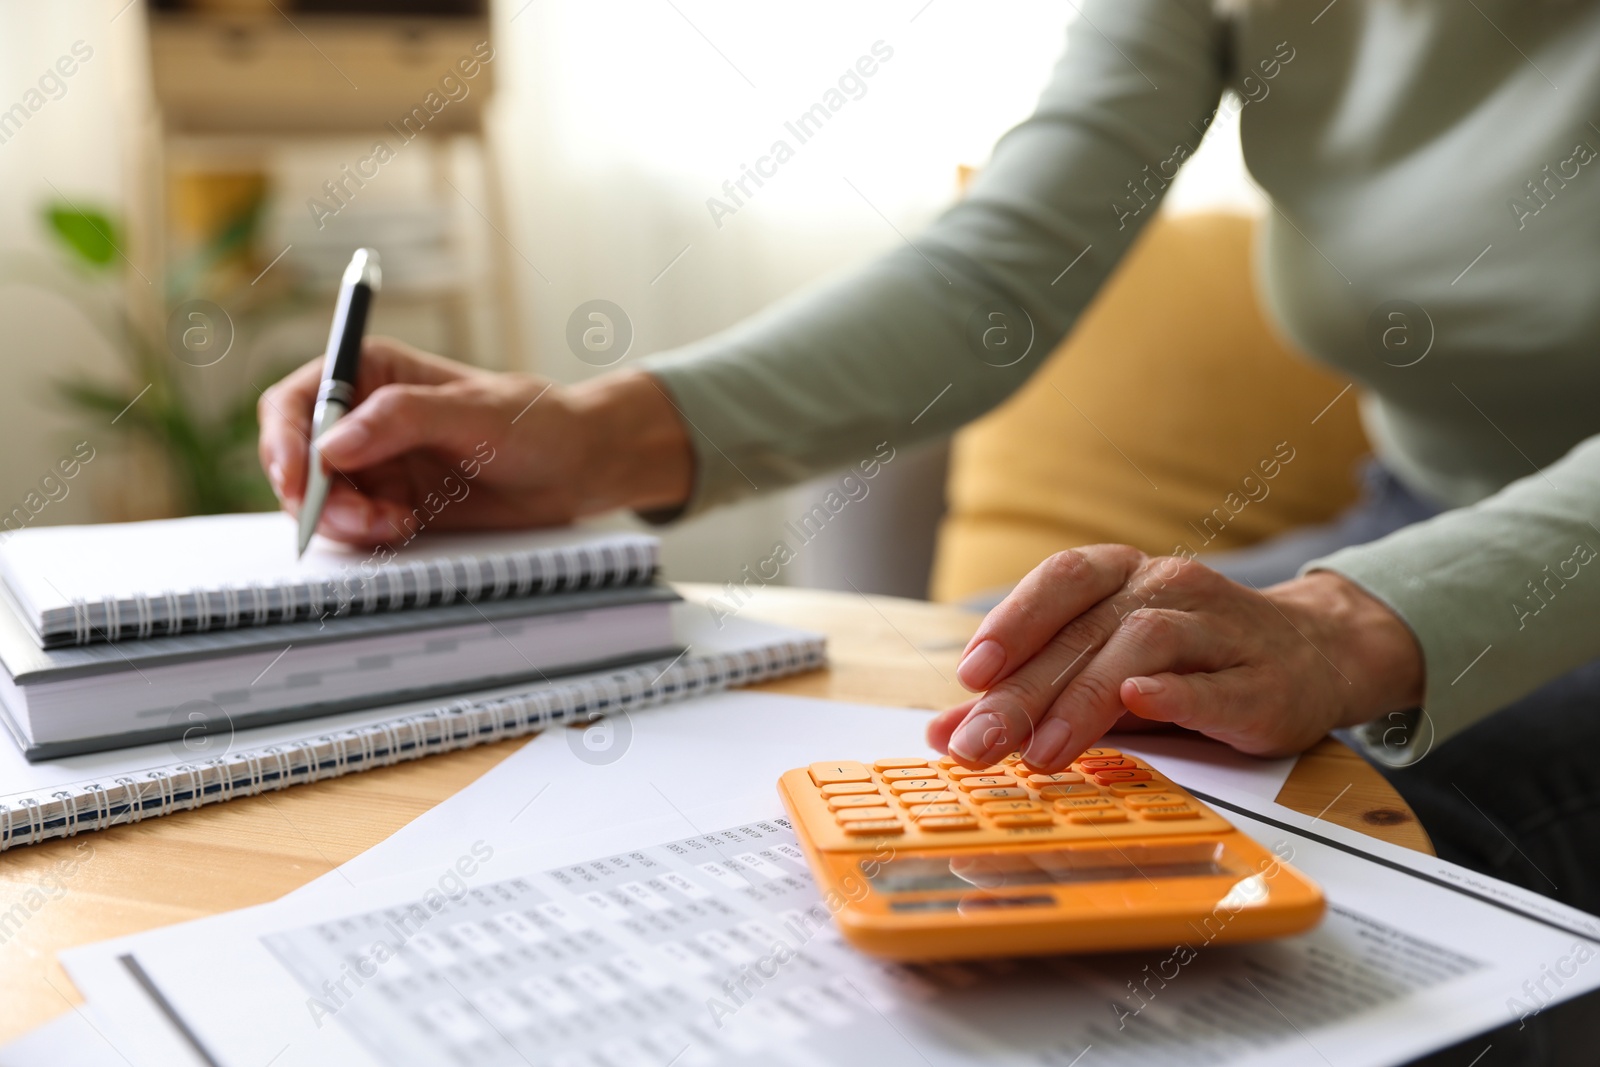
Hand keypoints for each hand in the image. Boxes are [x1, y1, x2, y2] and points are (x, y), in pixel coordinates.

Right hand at [257, 337, 693, 544]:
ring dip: (345, 521)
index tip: (295, 476)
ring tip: (395, 524)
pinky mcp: (393, 505)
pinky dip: (368, 535)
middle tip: (359, 518)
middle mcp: (365, 419)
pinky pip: (355, 528)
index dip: (284, 438)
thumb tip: (334, 443)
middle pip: (299, 460)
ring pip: (323, 501)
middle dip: (317, 495)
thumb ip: (403, 419)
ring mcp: (377, 465)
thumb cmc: (536, 423)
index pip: (300, 399)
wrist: (577, 470)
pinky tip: (405, 529)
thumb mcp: (474, 413)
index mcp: (373, 372)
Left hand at [925, 546, 1424, 769]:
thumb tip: (944, 731)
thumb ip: (1029, 697)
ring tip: (1043, 751)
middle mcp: (1170, 588)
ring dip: (1085, 700)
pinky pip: (1216, 681)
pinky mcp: (1264, 680)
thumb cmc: (1195, 660)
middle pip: (1087, 629)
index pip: (1062, 580)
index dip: (1013, 620)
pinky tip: (1142, 702)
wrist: (1319, 655)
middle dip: (1025, 690)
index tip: (970, 673)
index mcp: (1124, 576)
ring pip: (1143, 646)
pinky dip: (1176, 692)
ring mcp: (1221, 630)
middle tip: (978, 742)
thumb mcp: (1104, 671)